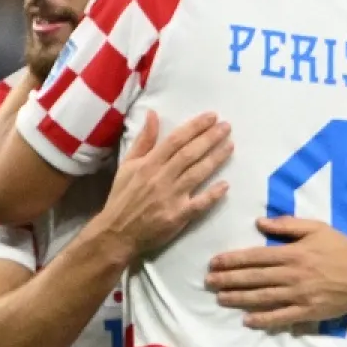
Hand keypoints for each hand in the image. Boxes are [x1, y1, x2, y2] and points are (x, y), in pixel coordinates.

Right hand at [95, 111, 231, 256]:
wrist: (116, 233)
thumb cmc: (123, 197)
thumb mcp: (127, 166)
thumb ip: (143, 141)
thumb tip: (152, 114)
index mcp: (148, 164)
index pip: (175, 140)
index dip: (195, 127)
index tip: (212, 116)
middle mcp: (160, 178)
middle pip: (189, 154)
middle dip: (210, 138)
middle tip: (227, 126)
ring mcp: (170, 197)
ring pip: (197, 174)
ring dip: (215, 159)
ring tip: (230, 145)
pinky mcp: (177, 216)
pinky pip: (199, 204)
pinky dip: (212, 194)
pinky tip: (226, 185)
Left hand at [206, 217, 346, 328]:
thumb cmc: (342, 249)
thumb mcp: (318, 228)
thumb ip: (288, 225)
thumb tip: (259, 222)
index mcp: (293, 253)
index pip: (255, 257)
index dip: (232, 260)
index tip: (214, 262)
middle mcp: (292, 275)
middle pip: (254, 278)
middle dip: (228, 280)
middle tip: (208, 282)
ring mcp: (298, 295)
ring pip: (262, 297)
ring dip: (239, 298)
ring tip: (220, 298)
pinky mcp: (307, 312)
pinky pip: (280, 317)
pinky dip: (263, 319)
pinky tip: (247, 319)